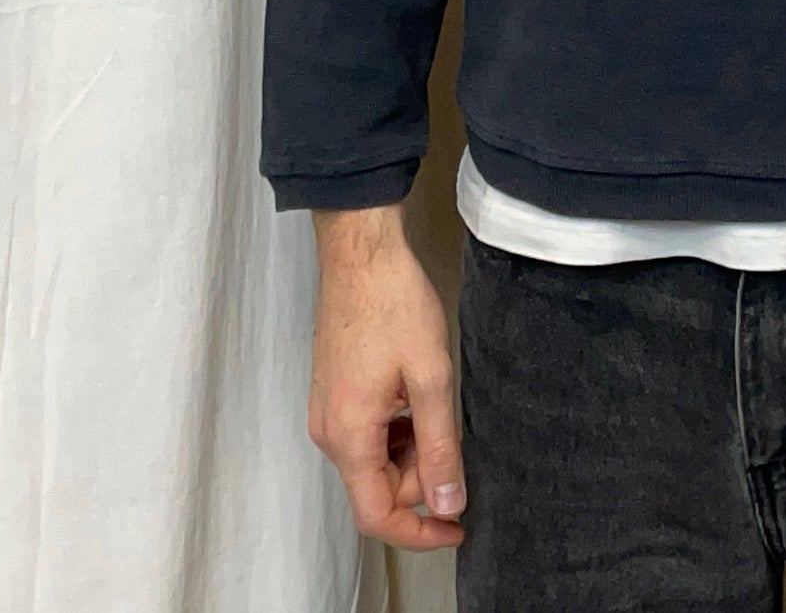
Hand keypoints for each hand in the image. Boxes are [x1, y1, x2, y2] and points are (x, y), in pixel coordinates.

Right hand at [307, 204, 467, 551]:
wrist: (360, 253)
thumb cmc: (394, 304)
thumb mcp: (431, 376)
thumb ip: (439, 446)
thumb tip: (447, 503)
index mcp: (349, 435)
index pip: (377, 515)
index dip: (420, 532)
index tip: (457, 526)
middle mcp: (329, 432)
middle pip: (377, 487)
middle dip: (420, 477)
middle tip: (452, 434)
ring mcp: (327, 411)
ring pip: (373, 460)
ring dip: (410, 451)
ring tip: (437, 406)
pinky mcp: (333, 392)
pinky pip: (366, 434)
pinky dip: (396, 430)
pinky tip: (415, 394)